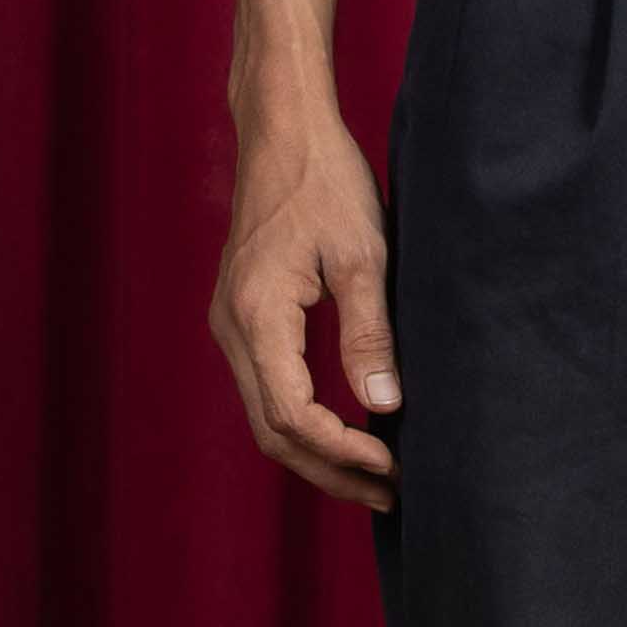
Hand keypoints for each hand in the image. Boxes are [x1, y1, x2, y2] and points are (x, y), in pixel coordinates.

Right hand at [210, 95, 400, 510]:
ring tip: (376, 476)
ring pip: (267, 416)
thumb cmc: (326, 182)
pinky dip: (306, 421)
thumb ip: (370, 333)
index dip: (343, 451)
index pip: (294, 415)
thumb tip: (383, 406)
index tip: (394, 463)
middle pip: (273, 432)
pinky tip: (349, 429)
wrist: (283, 132)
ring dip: (319, 452)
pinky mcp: (244, 317)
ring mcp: (232, 325)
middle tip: (391, 494)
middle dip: (331, 470)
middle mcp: (232, 328)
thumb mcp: (364, 255)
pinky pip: (268, 388)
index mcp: (258, 316)